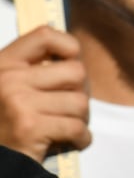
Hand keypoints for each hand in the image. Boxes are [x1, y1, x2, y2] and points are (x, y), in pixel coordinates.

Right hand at [0, 26, 90, 162]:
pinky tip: (70, 142)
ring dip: (80, 119)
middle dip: (81, 93)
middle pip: (76, 71)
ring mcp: (18, 102)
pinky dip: (81, 138)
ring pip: (80, 102)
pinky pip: (77, 127)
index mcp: (2, 64)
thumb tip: (75, 55)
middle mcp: (7, 79)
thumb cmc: (6, 125)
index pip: (45, 35)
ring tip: (65, 127)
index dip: (69, 47)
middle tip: (71, 108)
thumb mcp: (8, 88)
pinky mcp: (30, 127)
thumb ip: (33, 70)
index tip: (71, 64)